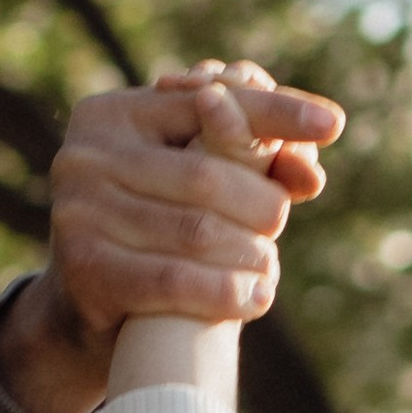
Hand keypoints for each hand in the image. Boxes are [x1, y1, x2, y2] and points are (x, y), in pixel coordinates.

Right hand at [0, 62, 345, 412]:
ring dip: (251, 253)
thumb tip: (310, 172)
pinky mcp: (84, 269)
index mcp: (114, 114)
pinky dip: (228, 292)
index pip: (209, 104)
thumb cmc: (156, 231)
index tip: (334, 124)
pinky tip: (257, 298)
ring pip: (199, 231)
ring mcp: (78, 211)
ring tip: (268, 268)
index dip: (274, 113)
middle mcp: (86, 154)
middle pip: (208, 175)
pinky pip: (177, 280)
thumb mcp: (193, 184)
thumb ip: (246, 163)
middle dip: (261, 201)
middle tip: (280, 223)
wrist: (88, 308)